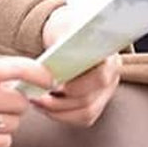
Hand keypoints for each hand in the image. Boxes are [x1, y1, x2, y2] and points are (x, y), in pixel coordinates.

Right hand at [0, 57, 51, 146]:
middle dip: (15, 102)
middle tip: (1, 100)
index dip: (40, 74)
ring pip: (14, 124)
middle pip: (20, 102)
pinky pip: (4, 142)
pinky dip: (0, 137)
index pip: (18, 68)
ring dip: (7, 120)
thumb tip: (27, 82)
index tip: (49, 80)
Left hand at [39, 5, 121, 125]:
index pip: (100, 76)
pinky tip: (43, 106)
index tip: (53, 85)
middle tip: (35, 95)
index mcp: (109, 55)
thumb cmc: (66, 30)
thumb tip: (56, 54)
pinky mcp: (97, 104)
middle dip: (59, 101)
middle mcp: (112, 76)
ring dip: (56, 110)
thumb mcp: (63, 28)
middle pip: (89, 98)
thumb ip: (63, 40)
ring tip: (35, 100)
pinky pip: (82, 118)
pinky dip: (60, 116)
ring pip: (85, 112)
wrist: (69, 35)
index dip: (76, 85)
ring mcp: (106, 92)